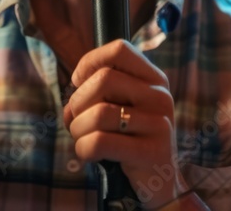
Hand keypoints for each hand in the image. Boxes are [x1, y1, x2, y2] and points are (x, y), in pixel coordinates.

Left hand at [64, 40, 190, 208]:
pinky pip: (99, 142)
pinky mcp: (151, 151)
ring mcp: (159, 124)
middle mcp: (160, 96)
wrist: (159, 181)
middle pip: (103, 79)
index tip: (78, 82)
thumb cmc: (130, 140)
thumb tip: (70, 98)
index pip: (119, 49)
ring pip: (98, 113)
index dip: (89, 62)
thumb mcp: (122, 108)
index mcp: (154, 79)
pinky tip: (90, 155)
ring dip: (78, 129)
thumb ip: (99, 93)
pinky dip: (83, 149)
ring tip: (84, 138)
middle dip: (78, 102)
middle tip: (78, 119)